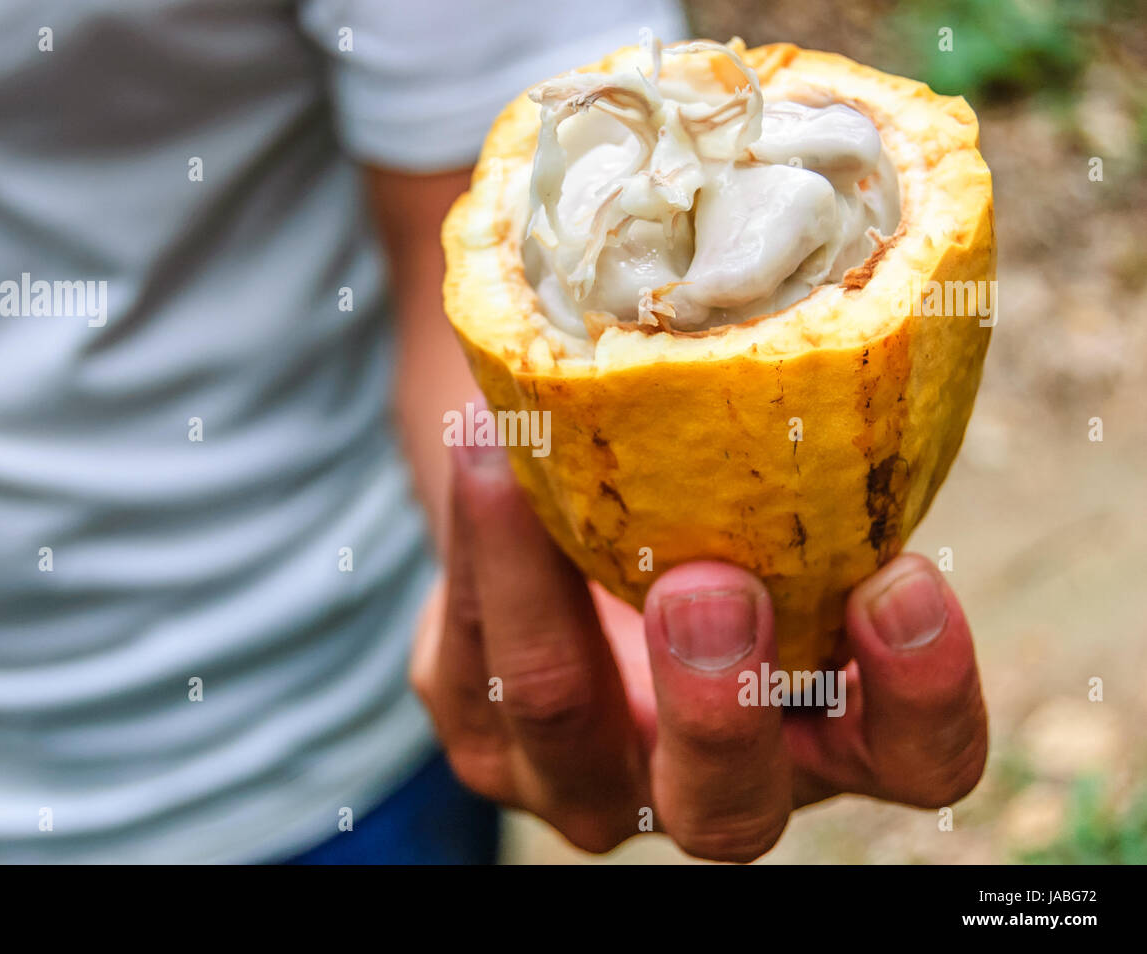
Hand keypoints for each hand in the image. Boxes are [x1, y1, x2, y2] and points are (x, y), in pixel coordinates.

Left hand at [410, 442, 988, 860]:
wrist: (575, 525)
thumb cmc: (717, 504)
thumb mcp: (777, 492)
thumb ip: (807, 457)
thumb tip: (817, 274)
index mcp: (825, 736)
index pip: (917, 762)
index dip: (924, 695)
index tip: (905, 577)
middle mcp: (710, 785)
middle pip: (729, 812)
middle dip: (717, 703)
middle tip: (709, 584)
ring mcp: (583, 780)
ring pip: (557, 724)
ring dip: (541, 591)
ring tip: (517, 467)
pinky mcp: (486, 738)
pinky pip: (468, 660)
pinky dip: (474, 546)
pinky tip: (479, 445)